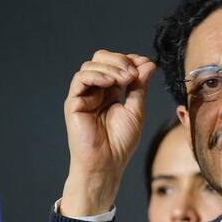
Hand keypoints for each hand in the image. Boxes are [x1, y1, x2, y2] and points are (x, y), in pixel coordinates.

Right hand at [61, 50, 155, 215]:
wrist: (106, 163)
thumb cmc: (120, 143)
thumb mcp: (136, 111)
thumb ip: (140, 86)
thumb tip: (148, 64)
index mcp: (111, 92)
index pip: (116, 64)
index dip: (130, 59)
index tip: (145, 63)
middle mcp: (96, 91)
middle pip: (102, 59)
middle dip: (120, 60)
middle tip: (133, 73)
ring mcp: (84, 95)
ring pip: (91, 65)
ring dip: (111, 67)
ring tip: (126, 78)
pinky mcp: (74, 102)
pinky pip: (81, 78)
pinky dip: (97, 74)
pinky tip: (110, 82)